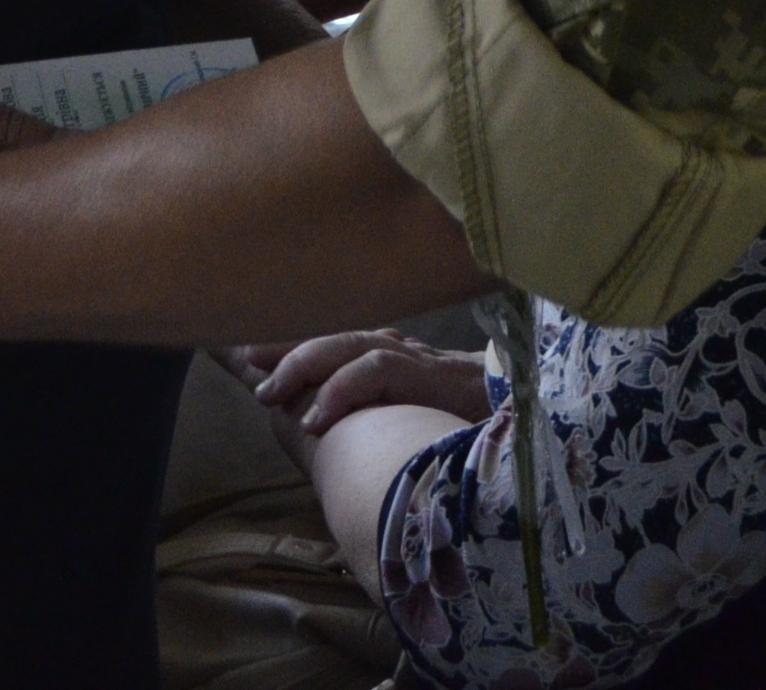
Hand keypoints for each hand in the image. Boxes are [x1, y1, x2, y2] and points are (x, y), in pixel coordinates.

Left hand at [224, 329, 490, 463]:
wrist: (524, 414)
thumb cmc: (463, 420)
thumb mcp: (406, 415)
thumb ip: (369, 412)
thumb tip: (317, 428)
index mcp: (387, 358)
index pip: (328, 344)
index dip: (285, 346)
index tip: (243, 354)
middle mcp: (395, 351)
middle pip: (329, 336)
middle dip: (282, 346)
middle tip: (241, 361)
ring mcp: (412, 360)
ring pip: (346, 346)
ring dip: (302, 366)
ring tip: (266, 392)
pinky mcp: (428, 377)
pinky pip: (377, 372)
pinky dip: (342, 389)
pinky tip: (316, 416)